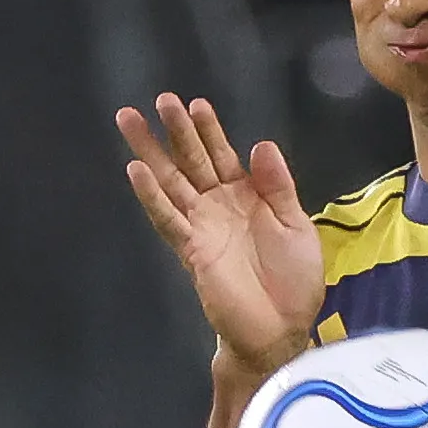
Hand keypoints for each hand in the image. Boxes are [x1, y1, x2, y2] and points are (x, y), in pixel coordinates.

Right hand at [117, 94, 323, 376]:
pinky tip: (137, 170)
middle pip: (191, 161)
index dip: (209, 131)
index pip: (222, 156)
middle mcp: (218, 207)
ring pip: (171, 182)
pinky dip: (152, 196)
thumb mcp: (297, 226)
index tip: (196, 104)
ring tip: (130, 120)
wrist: (282, 328)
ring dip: (152, 152)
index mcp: (247, 197)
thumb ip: (279, 186)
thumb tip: (262, 143)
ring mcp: (202, 227)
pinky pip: (169, 219)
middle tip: (159, 99)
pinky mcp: (192, 250)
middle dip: (176, 131)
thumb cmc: (294, 280)